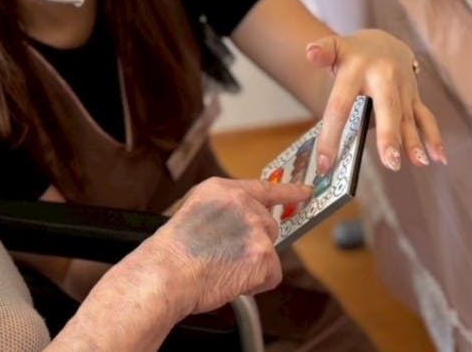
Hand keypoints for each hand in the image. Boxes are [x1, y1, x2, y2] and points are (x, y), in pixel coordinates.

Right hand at [141, 178, 309, 316]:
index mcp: (223, 190)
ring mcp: (257, 229)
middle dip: (254, 244)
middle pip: (268, 226)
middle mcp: (244, 204)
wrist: (167, 274)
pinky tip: (232, 279)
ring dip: (252, 264)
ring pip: (269, 252)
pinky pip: (271, 274)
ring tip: (223, 267)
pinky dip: (256, 283)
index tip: (305, 191)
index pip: (265, 188)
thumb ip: (223, 209)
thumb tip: (241, 223)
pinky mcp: (265, 255)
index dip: (288, 191)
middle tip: (226, 256)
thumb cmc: (172, 252)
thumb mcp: (192, 211)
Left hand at [306, 29, 445, 172]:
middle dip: (389, 134)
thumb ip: (321, 52)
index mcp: (357, 71)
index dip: (331, 136)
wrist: (384, 42)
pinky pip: (425, 117)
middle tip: (389, 161)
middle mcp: (383, 78)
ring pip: (408, 116)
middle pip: (386, 107)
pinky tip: (439, 158)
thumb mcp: (334, 48)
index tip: (324, 163)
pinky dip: (434, 137)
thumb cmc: (353, 54)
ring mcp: (402, 88)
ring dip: (414, 141)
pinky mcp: (414, 97)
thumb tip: (310, 52)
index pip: (341, 106)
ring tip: (417, 163)